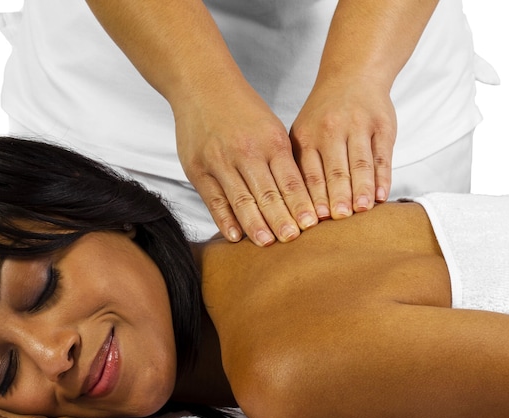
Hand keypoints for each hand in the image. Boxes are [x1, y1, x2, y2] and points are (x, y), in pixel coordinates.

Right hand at [173, 88, 318, 245]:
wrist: (201, 85)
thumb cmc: (242, 109)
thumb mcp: (271, 128)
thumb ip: (284, 160)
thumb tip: (303, 197)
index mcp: (271, 141)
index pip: (289, 181)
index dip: (300, 205)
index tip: (311, 225)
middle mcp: (246, 151)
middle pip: (268, 194)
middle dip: (281, 219)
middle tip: (292, 239)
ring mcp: (219, 161)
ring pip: (241, 200)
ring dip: (255, 224)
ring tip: (267, 243)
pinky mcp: (197, 169)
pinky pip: (214, 200)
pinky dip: (225, 220)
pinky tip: (235, 236)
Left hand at [290, 85, 397, 219]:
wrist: (353, 74)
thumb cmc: (325, 115)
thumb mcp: (304, 132)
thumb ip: (303, 165)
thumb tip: (300, 210)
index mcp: (307, 135)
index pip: (310, 172)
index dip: (314, 196)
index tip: (316, 220)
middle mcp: (331, 129)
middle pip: (335, 169)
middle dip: (337, 196)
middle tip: (340, 218)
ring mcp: (359, 125)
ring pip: (360, 163)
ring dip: (361, 188)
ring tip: (362, 210)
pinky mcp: (382, 125)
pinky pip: (382, 155)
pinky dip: (383, 177)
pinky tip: (382, 196)